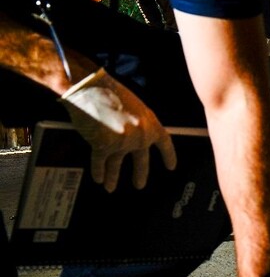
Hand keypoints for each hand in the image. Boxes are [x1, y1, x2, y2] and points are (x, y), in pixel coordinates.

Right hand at [59, 68, 175, 191]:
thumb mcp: (135, 107)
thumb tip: (136, 139)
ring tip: (111, 188)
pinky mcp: (104, 146)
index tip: (171, 166)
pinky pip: (101, 163)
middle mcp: (140, 135)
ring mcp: (123, 142)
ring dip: (114, 177)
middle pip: (142, 159)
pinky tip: (98, 178)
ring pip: (117, 164)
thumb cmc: (110, 92)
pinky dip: (98, 171)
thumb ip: (139, 124)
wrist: (90, 88)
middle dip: (140, 173)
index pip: (165, 143)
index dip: (169, 156)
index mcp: (151, 123)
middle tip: (139, 185)